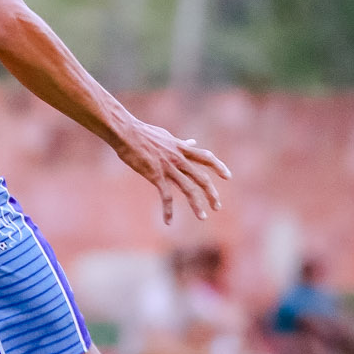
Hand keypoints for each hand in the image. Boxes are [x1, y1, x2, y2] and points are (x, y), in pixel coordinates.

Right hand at [112, 120, 229, 224]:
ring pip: (188, 189)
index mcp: (181, 148)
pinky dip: (168, 210)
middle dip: (211, 193)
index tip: (227, 176)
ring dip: (197, 204)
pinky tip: (168, 221)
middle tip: (217, 206)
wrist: (126, 132)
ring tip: (202, 217)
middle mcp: (178, 158)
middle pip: (201, 177)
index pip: (206, 157)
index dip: (218, 166)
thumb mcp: (166, 136)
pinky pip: (166, 196)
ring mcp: (168, 167)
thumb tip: (192, 142)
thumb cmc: (143, 133)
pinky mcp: (155, 175)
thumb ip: (180, 143)